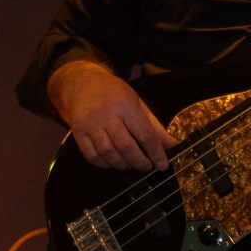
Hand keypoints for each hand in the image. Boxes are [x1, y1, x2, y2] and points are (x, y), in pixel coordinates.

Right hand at [47, 61, 175, 170]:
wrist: (84, 83)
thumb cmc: (115, 94)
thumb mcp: (138, 104)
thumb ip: (154, 126)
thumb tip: (171, 145)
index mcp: (126, 105)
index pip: (145, 134)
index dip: (156, 153)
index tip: (163, 165)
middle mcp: (107, 115)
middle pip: (125, 146)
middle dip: (139, 162)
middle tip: (147, 167)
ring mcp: (90, 124)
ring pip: (108, 153)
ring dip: (122, 164)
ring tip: (131, 165)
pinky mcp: (78, 132)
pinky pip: (91, 156)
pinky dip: (104, 164)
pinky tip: (113, 162)